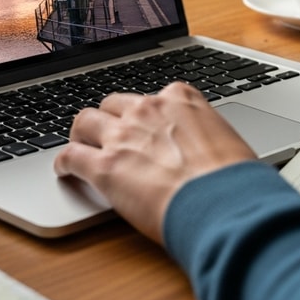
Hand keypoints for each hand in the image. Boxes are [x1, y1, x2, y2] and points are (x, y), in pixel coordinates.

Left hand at [53, 82, 257, 242]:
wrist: (225, 203)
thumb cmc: (235, 179)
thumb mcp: (228, 142)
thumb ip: (206, 139)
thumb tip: (207, 156)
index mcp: (181, 99)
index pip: (153, 96)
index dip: (145, 114)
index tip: (144, 124)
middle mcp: (148, 109)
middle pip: (114, 103)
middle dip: (110, 118)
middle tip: (109, 134)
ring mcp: (123, 135)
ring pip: (86, 120)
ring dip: (82, 133)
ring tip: (80, 145)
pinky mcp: (105, 167)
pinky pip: (71, 156)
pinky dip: (64, 162)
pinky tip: (64, 170)